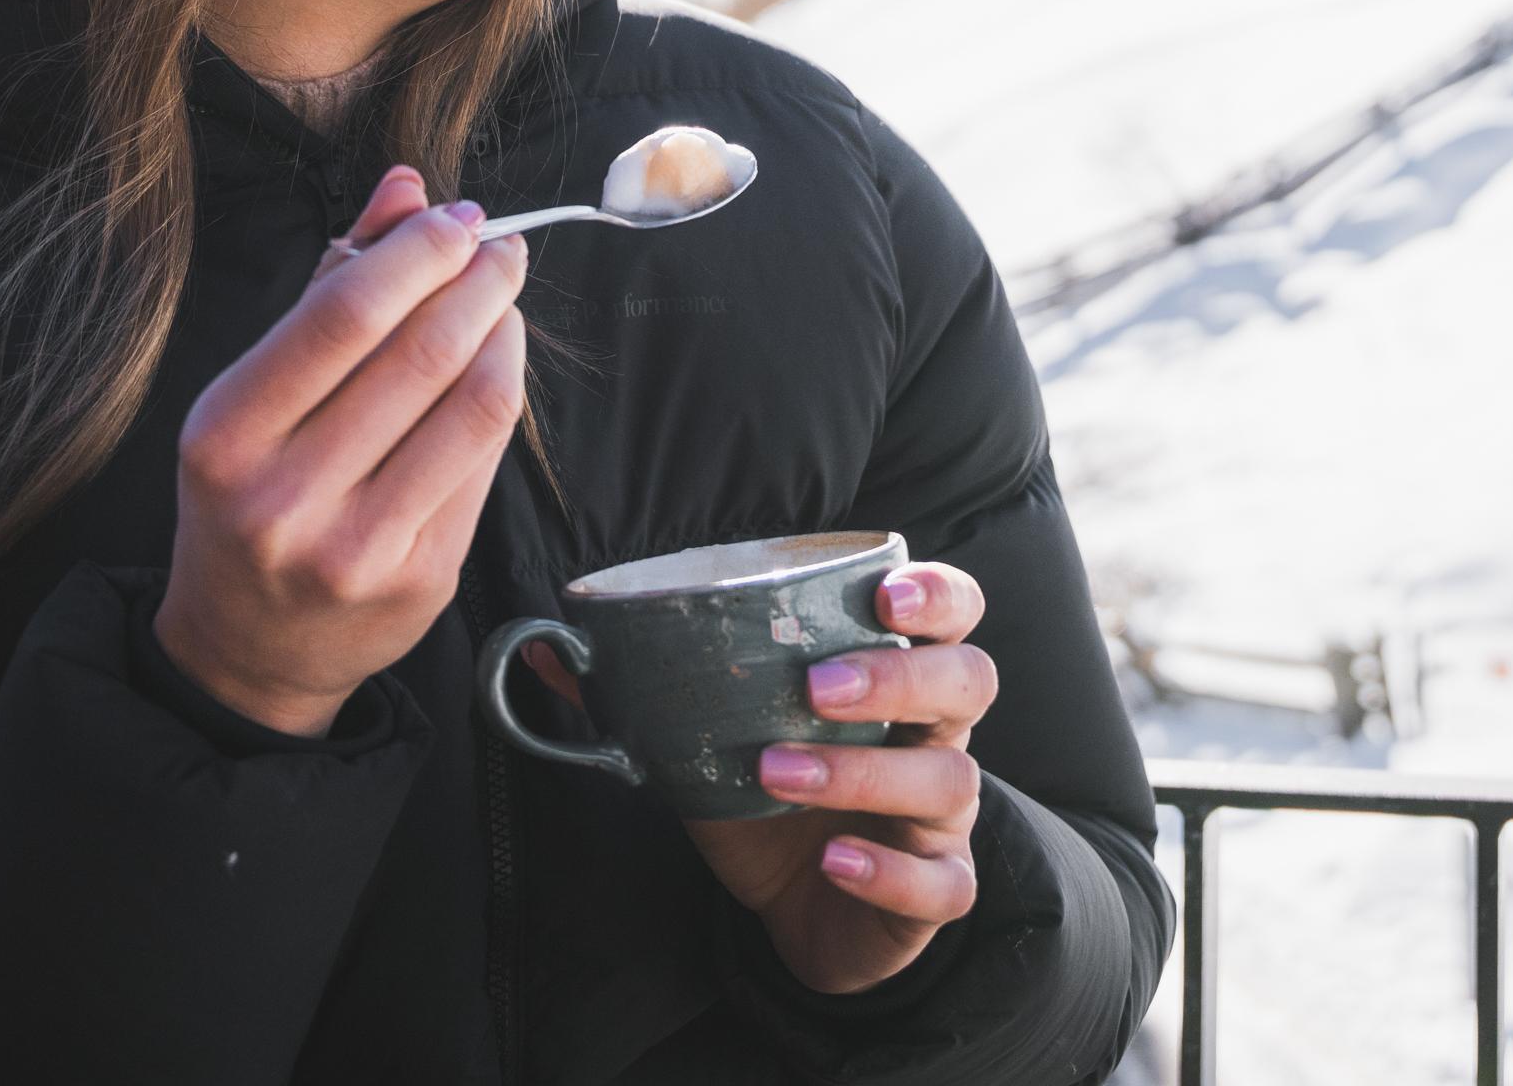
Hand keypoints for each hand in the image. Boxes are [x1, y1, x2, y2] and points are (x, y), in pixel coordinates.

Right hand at [155, 165, 526, 737]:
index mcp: (226, 436)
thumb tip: (407, 186)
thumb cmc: (247, 494)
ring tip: (504, 294)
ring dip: (504, 329)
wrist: (247, 649)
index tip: (457, 217)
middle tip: (499, 245)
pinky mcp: (420, 581)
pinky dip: (503, 392)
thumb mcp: (250, 392)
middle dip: (476, 279)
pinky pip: (484, 461)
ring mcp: (358, 549)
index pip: (343, 317)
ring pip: (469, 406)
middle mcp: (287, 498)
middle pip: (418, 354)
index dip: (418, 252)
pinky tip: (499, 360)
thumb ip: (329, 284)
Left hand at [685, 563, 997, 994]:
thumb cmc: (770, 805)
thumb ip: (644, 693)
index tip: (886, 595)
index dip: (938, 595)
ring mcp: (943, 819)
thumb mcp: (710, 745)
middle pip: (969, 681)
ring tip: (779, 773)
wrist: (798, 917)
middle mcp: (935, 738)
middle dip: (901, 676)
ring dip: (862, 772)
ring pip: (949, 780)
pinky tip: (835, 860)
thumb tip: (543, 646)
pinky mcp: (937, 891)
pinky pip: (942, 884)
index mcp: (896, 682)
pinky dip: (889, 871)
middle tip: (815, 686)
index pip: (953, 614)